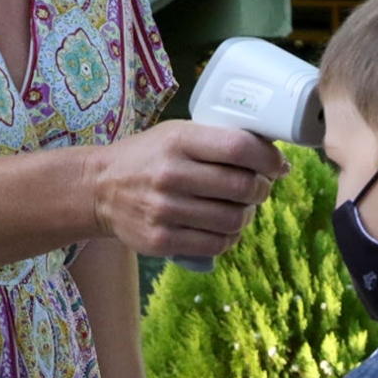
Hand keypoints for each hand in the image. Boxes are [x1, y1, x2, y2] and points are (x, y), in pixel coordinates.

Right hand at [90, 120, 289, 258]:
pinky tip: (224, 227)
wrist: (99, 188)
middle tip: (260, 187)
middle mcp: (171, 174)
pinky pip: (215, 244)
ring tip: (241, 208)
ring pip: (233, 219)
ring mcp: (164, 210)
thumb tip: (277, 162)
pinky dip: (229, 237)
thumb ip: (220, 141)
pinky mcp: (159, 240)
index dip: (269, 158)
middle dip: (262, 188)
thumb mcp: (178, 133)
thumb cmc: (150, 156)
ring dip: (247, 215)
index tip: (278, 165)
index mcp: (179, 140)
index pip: (239, 147)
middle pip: (242, 186)